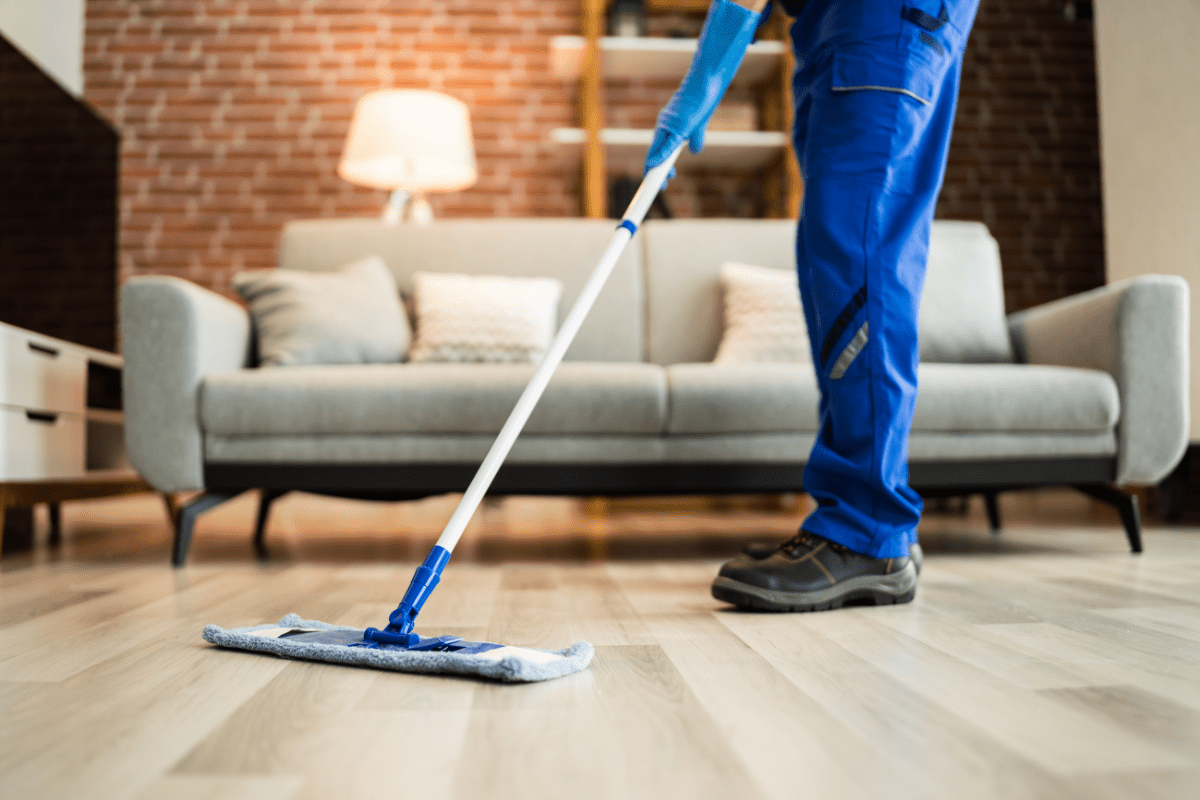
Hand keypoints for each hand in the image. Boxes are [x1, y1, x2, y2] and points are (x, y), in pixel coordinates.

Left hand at [643, 0, 763, 181]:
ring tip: (655, 184)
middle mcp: (664, 126)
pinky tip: (654, 166)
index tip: (658, 181)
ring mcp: (669, 125)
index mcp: (668, 127)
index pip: (658, 150)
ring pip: (657, 151)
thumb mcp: (699, 124)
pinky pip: (667, 144)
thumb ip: (695, 138)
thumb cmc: (703, 100)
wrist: (708, 83)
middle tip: (657, 187)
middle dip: (654, 173)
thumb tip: (696, 150)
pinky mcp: (677, 125)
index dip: (656, 167)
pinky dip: (660, 157)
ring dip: (655, 170)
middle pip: (654, 154)